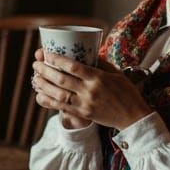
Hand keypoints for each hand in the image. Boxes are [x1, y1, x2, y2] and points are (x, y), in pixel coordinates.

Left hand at [31, 49, 151, 130]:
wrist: (133, 117)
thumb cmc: (126, 92)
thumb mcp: (116, 74)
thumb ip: (100, 63)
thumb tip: (86, 52)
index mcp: (98, 78)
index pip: (73, 66)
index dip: (57, 60)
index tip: (46, 54)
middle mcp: (90, 91)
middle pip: (62, 79)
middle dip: (45, 70)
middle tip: (36, 64)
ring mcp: (85, 104)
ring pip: (59, 94)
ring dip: (44, 85)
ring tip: (35, 78)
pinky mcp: (83, 115)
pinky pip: (62, 108)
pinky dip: (49, 101)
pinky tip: (39, 95)